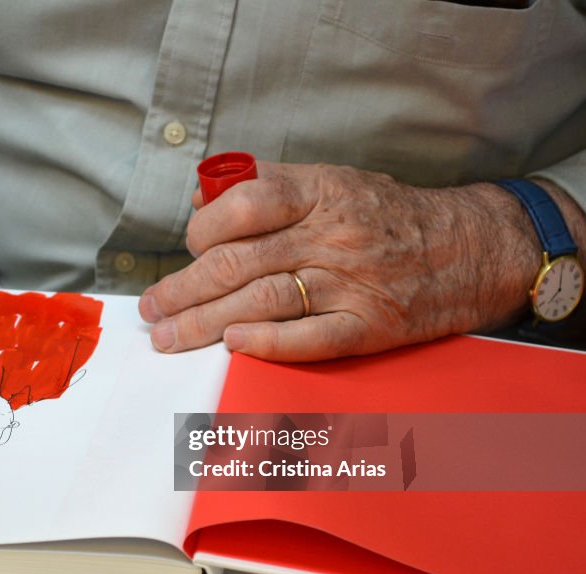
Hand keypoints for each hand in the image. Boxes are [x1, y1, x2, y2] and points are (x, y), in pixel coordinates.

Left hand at [138, 161, 541, 360]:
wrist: (469, 249)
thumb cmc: (386, 216)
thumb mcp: (331, 182)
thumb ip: (267, 187)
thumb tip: (201, 199)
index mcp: (320, 193)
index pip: (244, 205)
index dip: (202, 230)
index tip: (187, 249)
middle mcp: (331, 236)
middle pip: (239, 262)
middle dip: (183, 290)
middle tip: (151, 310)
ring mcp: (351, 283)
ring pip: (262, 301)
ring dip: (205, 323)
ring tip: (169, 337)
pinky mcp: (369, 326)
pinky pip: (309, 339)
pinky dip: (266, 343)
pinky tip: (233, 345)